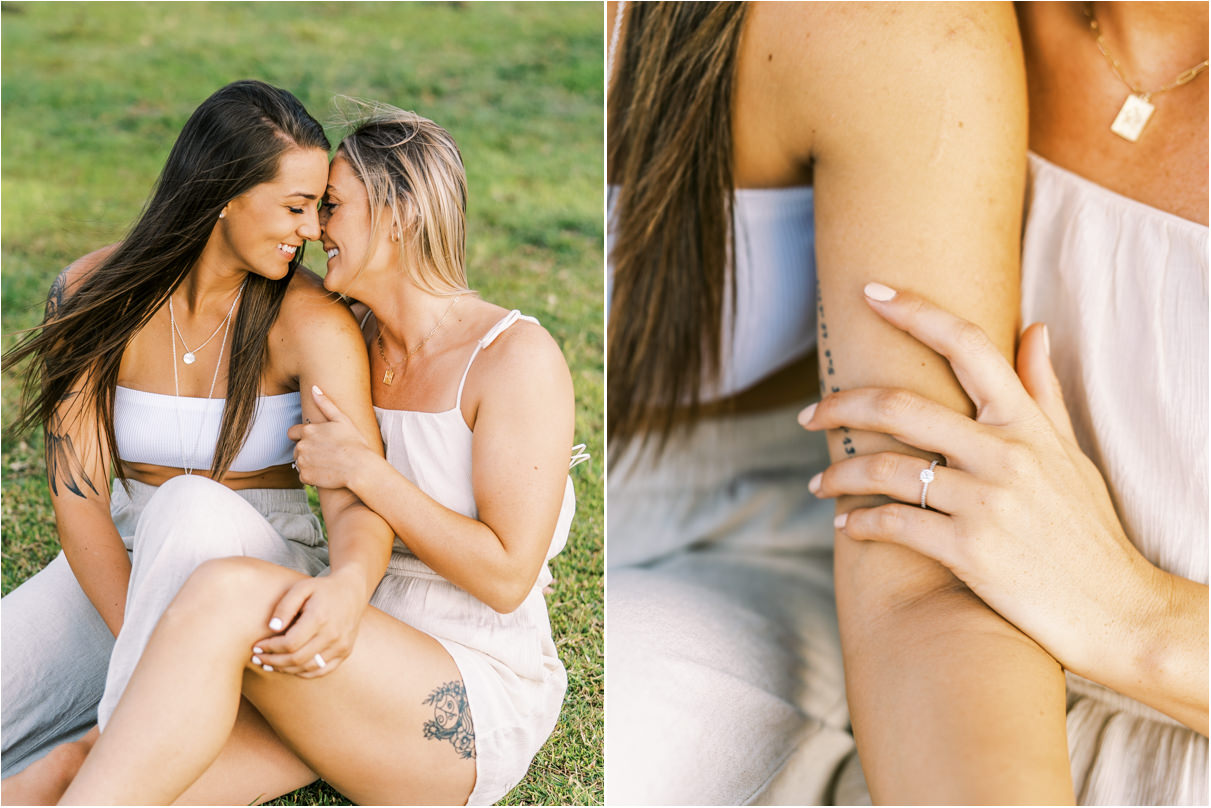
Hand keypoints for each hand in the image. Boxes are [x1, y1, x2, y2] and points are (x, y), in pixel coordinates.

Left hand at [250, 566, 368, 677]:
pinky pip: (321, 671)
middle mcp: (333, 635)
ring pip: (307, 668)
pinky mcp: (345, 652)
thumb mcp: (301, 588)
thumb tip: (272, 628)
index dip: (270, 648)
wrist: (353, 591)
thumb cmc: (322, 589)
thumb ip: (285, 606)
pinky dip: (303, 673)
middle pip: (297, 659)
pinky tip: (289, 668)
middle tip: (257, 658)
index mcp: (320, 618)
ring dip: (285, 669)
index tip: (256, 646)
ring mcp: (341, 646)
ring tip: (269, 664)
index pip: (290, 643)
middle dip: (273, 661)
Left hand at [288, 385, 374, 489]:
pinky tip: (326, 473)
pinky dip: (312, 476)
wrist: (359, 467)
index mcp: (308, 430)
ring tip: (327, 463)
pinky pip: (304, 476)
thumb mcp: (342, 419)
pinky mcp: (305, 477)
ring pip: (300, 462)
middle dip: (307, 451)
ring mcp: (302, 462)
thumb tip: (314, 388)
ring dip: (309, 463)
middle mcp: (301, 445)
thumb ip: (325, 404)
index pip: (292, 433)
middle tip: (326, 454)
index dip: (302, 436)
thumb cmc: (354, 442)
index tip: (315, 441)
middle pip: (297, 449)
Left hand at [799, 283, 1164, 685]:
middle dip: (841, 406)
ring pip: (886, 469)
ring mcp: (986, 503)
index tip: (870, 294)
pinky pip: (894, 524)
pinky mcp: (969, 551)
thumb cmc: (1089, 531)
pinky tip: (847, 526)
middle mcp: (1004, 454)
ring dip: (839, 475)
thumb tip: (1033, 328)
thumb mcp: (1071, 455)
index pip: (968, 344)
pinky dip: (860, 523)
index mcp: (1026, 424)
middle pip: (901, 407)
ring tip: (820, 484)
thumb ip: (1042, 392)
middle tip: (808, 416)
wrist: (1117, 611)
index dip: (915, 311)